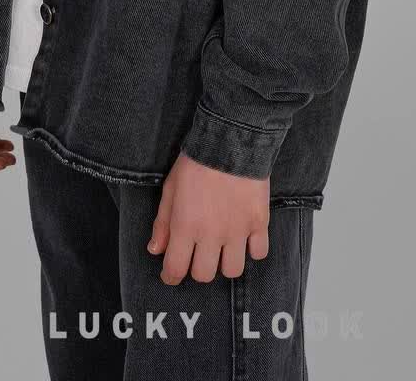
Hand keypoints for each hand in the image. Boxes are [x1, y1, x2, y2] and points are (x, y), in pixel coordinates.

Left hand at [146, 150, 269, 283]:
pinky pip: (259, 253)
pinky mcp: (259, 222)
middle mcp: (211, 234)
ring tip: (224, 247)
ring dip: (226, 262)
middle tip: (199, 254)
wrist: (231, 140)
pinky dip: (253, 249)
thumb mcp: (170, 188)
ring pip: (233, 270)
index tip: (171, 274)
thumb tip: (156, 250)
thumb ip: (162, 222)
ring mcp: (237, 230)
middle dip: (199, 268)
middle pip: (204, 275)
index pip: (175, 269)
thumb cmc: (196, 161)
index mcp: (185, 226)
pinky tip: (246, 238)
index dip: (171, 276)